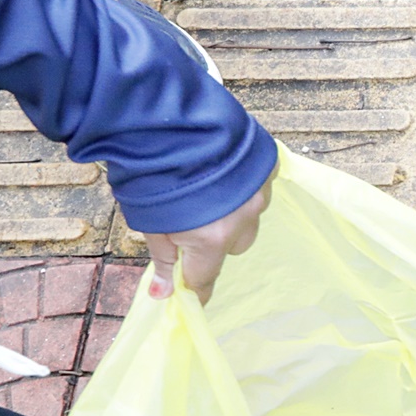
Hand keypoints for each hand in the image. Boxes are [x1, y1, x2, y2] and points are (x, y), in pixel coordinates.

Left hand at [144, 173, 273, 303]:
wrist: (167, 119)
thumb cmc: (150, 174)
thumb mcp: (148, 223)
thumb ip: (162, 259)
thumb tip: (162, 296)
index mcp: (212, 239)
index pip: (205, 278)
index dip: (194, 288)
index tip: (187, 295)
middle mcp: (243, 220)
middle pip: (233, 248)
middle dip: (213, 241)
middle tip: (189, 223)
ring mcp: (259, 194)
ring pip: (249, 219)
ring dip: (231, 213)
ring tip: (207, 192)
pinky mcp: (268, 169)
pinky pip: (259, 190)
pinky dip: (243, 188)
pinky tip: (224, 173)